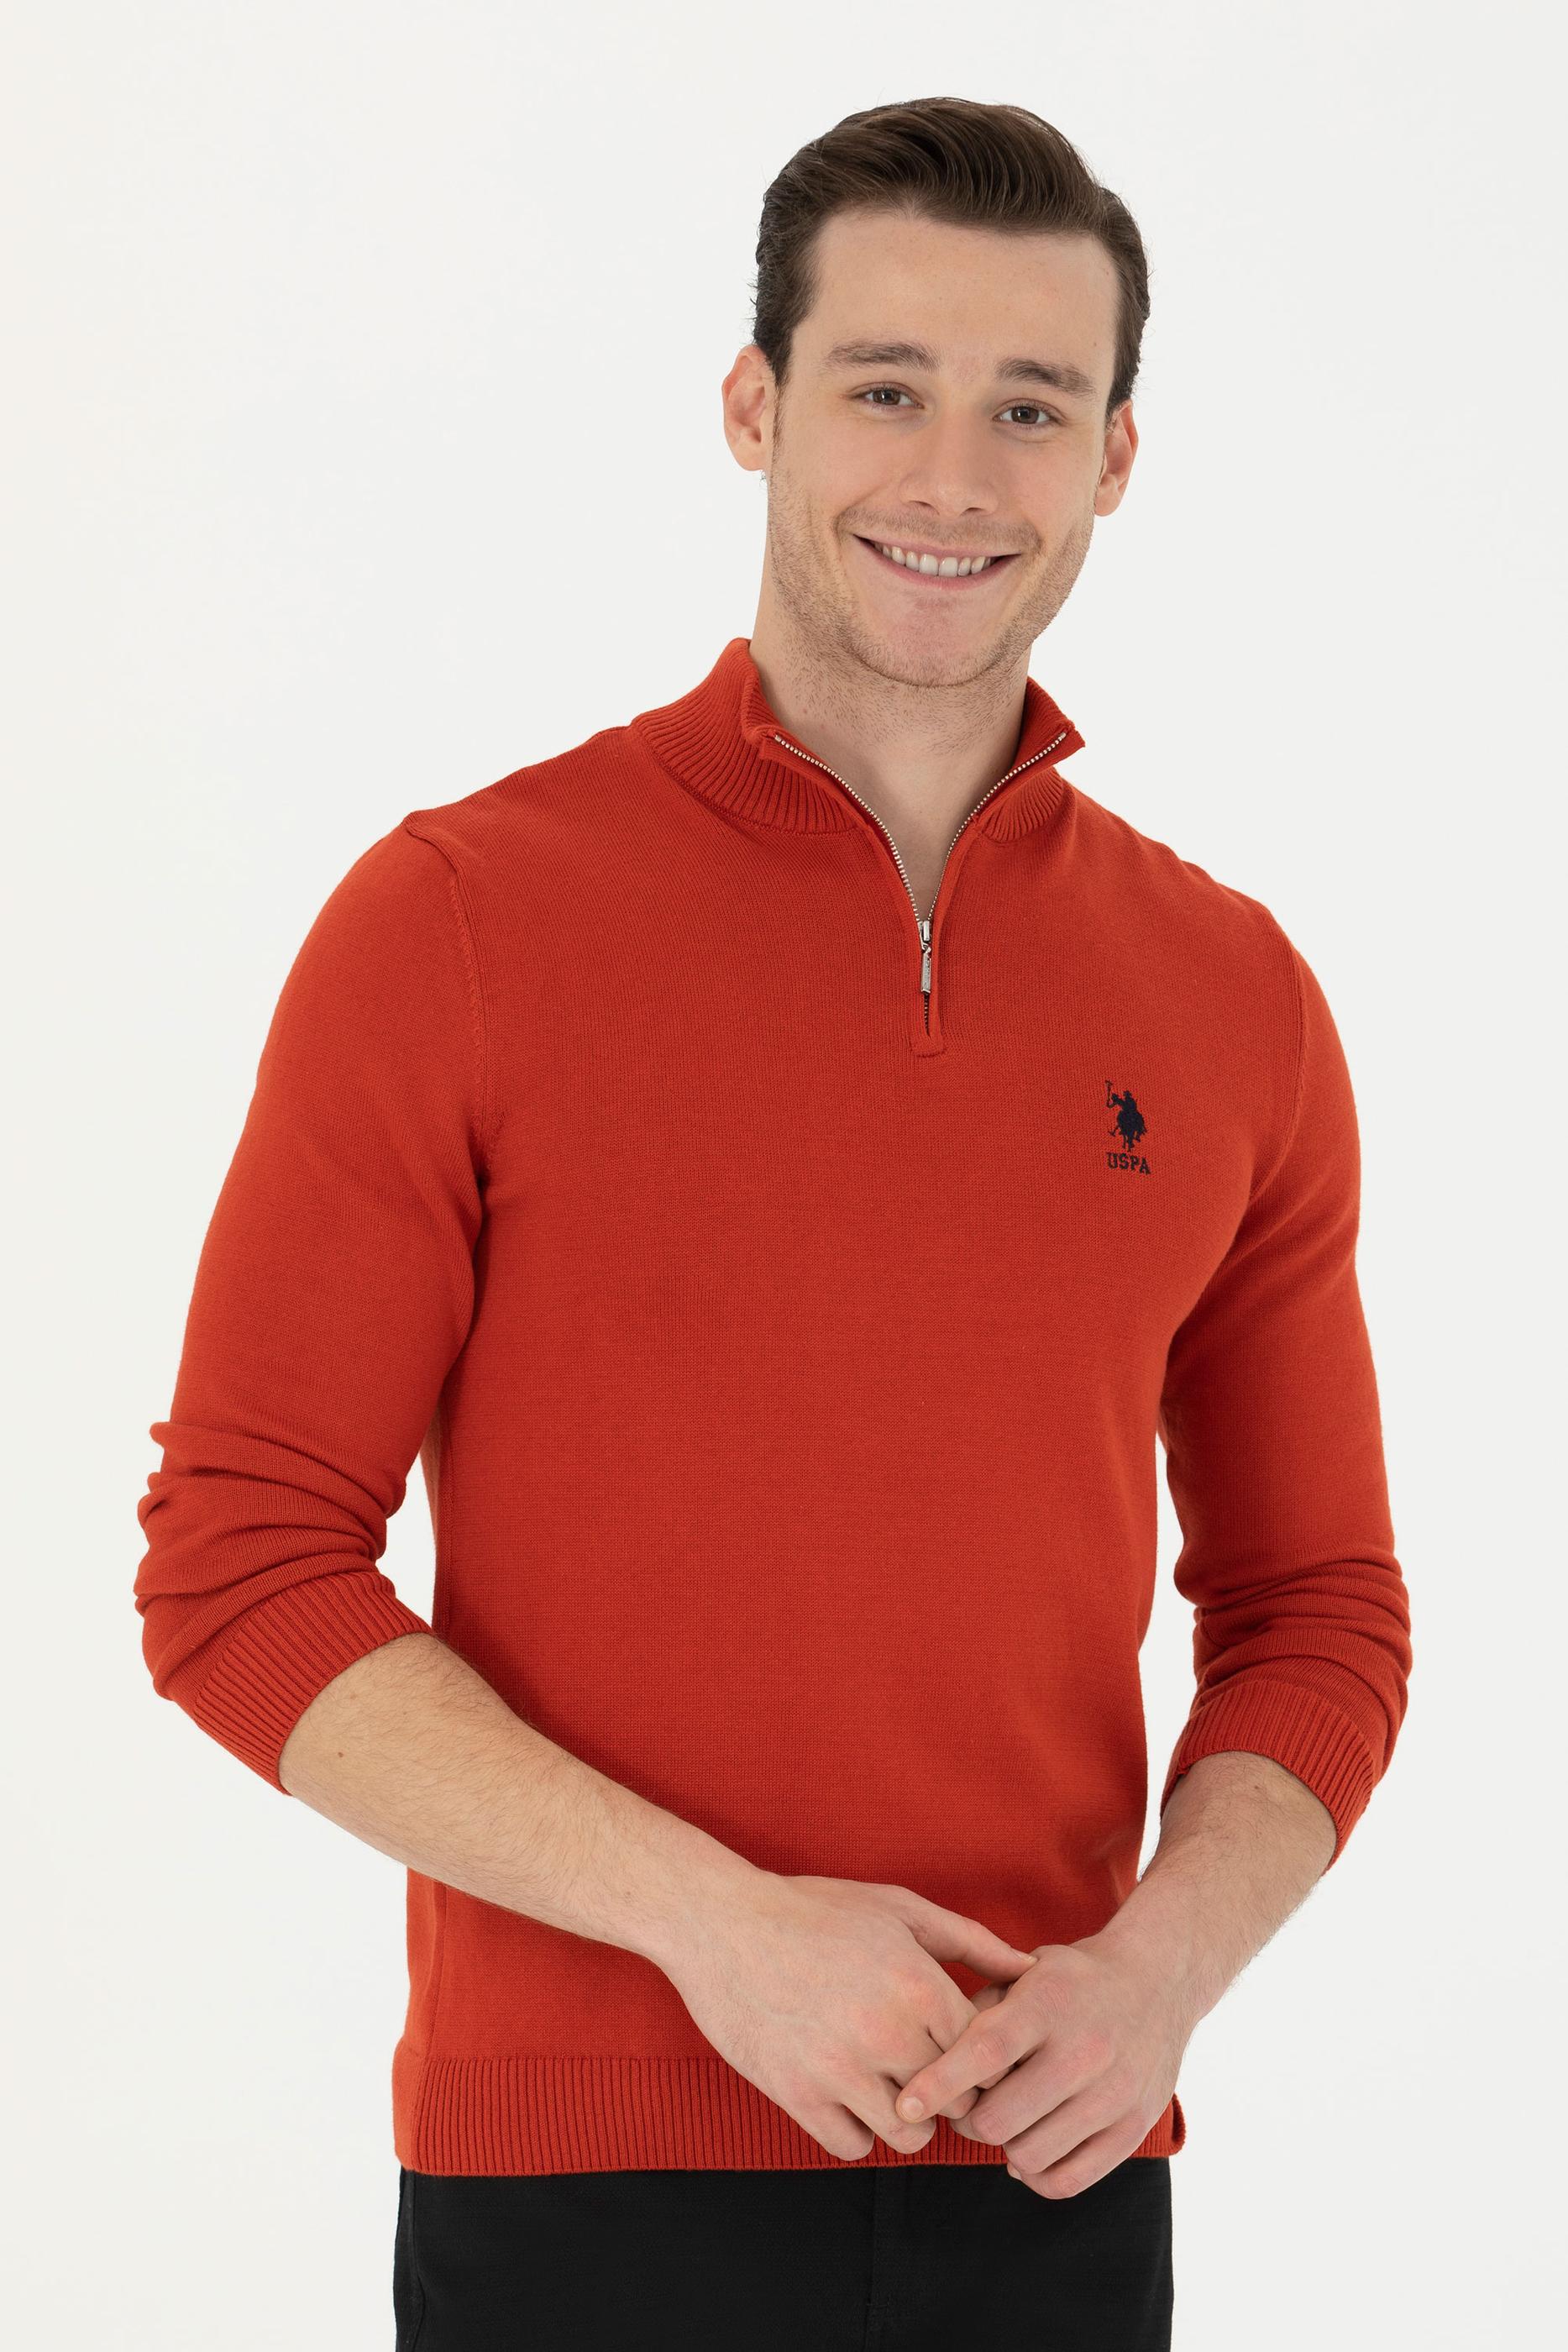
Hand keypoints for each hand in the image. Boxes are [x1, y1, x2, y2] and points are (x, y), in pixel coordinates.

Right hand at [662, 1872, 1038, 2162]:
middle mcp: (886, 2033)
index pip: (986, 2057)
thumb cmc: (816, 1910)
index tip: (967, 2052)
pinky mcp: (797, 2094)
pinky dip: (854, 2130)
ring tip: (893, 2089)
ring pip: (910, 2138)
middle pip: (956, 2103)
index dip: (983, 2059)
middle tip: (933, 2075)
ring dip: (909, 2121)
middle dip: (951, 2094)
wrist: (721, 1923)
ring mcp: (840, 2069)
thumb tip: (1029, 1967)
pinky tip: (847, 2095)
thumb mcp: (899, 1908)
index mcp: (919, 1985)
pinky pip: (851, 2147)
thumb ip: (971, 1940)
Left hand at [890, 1930, 1195, 2196]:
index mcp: (1049, 2003)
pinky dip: (1036, 2176)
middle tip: (966, 2110)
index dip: (939, 2083)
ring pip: (1028, 2156)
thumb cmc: (1073, 1980)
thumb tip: (930, 2061)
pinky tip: (1029, 2149)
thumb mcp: (1026, 1971)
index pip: (984, 2052)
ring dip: (1003, 2147)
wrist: (1158, 1980)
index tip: (905, 2103)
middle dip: (968, 2121)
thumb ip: (980, 2011)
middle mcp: (1085, 2049)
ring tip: (1004, 2121)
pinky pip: (1067, 2181)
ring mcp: (1114, 2093)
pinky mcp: (1133, 2128)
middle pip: (1000, 2118)